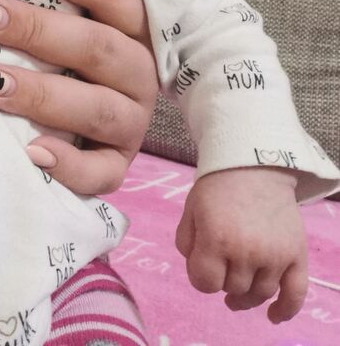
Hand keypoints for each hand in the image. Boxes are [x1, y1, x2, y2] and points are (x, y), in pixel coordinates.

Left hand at [0, 0, 157, 195]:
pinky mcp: (118, 164)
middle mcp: (139, 70)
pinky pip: (101, 172)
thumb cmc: (64, 48)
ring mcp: (132, 120)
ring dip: (39, 92)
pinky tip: (32, 151)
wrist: (86, 121)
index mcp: (132, 24)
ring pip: (97, 108)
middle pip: (97, 46)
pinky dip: (69, 165)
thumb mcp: (68, 14)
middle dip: (34, 29)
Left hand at [175, 167, 307, 322]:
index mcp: (216, 239)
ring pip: (258, 294)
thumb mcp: (190, 210)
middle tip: (223, 261)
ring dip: (246, 294)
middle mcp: (247, 251)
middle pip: (231, 289)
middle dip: (223, 279)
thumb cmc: (217, 187)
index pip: (204, 283)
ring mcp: (275, 255)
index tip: (202, 263)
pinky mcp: (296, 255)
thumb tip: (199, 272)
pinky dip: (285, 310)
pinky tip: (273, 317)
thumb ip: (186, 244)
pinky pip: (295, 294)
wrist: (253, 165)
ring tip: (238, 286)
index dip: (200, 276)